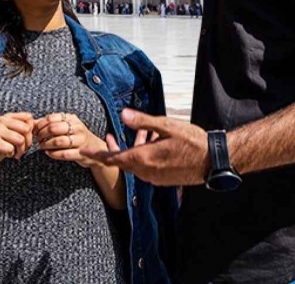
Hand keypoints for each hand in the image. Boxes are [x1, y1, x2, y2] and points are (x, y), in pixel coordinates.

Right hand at [0, 112, 34, 173]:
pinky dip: (11, 154)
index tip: (26, 139)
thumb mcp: (16, 134)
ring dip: (20, 151)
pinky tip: (6, 154)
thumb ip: (27, 128)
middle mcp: (2, 120)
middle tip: (21, 149)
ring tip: (15, 153)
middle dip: (27, 143)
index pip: (29, 118)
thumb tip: (40, 124)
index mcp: (8, 116)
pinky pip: (10, 148)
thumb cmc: (3, 145)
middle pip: (26, 129)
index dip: (31, 131)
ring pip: (20, 140)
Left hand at [36, 112, 103, 166]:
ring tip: (42, 146)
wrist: (95, 148)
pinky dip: (53, 154)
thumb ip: (50, 123)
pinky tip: (48, 153)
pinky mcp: (81, 153)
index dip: (40, 125)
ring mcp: (80, 140)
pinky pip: (64, 154)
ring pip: (58, 141)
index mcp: (72, 118)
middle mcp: (77, 127)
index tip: (35, 131)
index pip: (51, 118)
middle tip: (37, 139)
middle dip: (42, 134)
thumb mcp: (66, 126)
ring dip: (46, 144)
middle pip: (53, 129)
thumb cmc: (75, 135)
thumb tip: (32, 123)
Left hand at [80, 109, 209, 186]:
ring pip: (135, 164)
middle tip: (109, 136)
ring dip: (134, 150)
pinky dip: (144, 156)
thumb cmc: (191, 141)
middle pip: (122, 162)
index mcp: (143, 159)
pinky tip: (155, 143)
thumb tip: (122, 114)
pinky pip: (146, 168)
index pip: (112, 158)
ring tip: (144, 132)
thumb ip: (143, 121)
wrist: (212, 161)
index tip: (82, 151)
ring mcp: (155, 178)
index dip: (96, 154)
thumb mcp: (166, 125)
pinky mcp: (163, 180)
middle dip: (115, 150)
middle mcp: (146, 172)